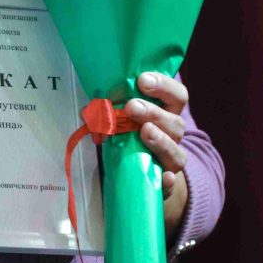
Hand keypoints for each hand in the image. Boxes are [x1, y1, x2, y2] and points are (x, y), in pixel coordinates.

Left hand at [124, 72, 189, 235]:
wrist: (137, 171)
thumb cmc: (129, 133)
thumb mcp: (121, 117)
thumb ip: (109, 109)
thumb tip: (86, 110)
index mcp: (166, 112)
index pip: (176, 95)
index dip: (163, 85)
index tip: (142, 80)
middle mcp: (172, 134)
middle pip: (176, 122)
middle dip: (153, 112)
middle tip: (131, 106)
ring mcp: (171, 159)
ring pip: (176, 151)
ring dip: (160, 140)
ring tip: (144, 132)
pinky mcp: (165, 182)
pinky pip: (171, 183)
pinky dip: (168, 180)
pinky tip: (163, 176)